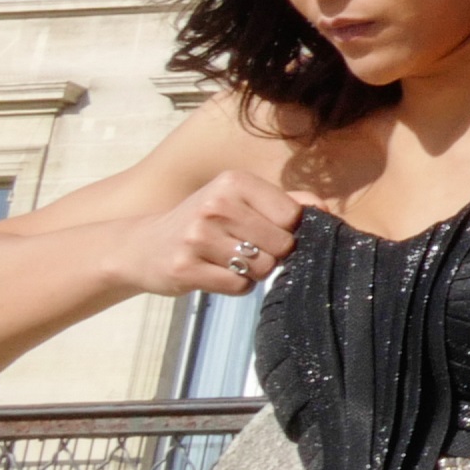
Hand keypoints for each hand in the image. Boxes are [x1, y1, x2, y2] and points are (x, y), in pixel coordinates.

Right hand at [127, 172, 314, 298]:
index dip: (287, 231)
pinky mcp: (185, 268)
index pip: (293, 216)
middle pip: (282, 245)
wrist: (143, 246)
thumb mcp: (241, 200)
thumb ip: (287, 202)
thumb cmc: (204, 222)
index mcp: (234, 182)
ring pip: (263, 268)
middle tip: (245, 249)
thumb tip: (326, 209)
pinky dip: (236, 286)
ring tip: (228, 260)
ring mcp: (197, 237)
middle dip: (272, 254)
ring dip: (254, 272)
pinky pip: (239, 287)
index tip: (266, 231)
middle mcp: (215, 205)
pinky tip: (216, 273)